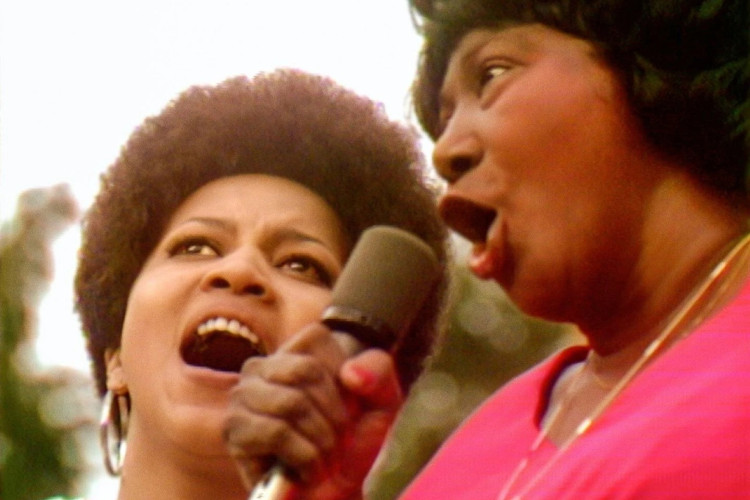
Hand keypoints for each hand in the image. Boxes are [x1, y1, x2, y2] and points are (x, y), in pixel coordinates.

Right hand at [223, 322, 402, 499]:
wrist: (340, 492)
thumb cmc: (357, 440)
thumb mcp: (382, 400)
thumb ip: (378, 370)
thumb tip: (350, 374)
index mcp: (296, 348)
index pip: (318, 341)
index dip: (343, 381)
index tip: (348, 409)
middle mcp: (263, 365)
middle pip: (305, 370)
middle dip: (334, 414)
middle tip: (337, 441)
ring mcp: (242, 396)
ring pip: (291, 402)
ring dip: (320, 438)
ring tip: (322, 455)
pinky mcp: (234, 431)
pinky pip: (276, 432)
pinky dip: (304, 456)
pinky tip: (306, 469)